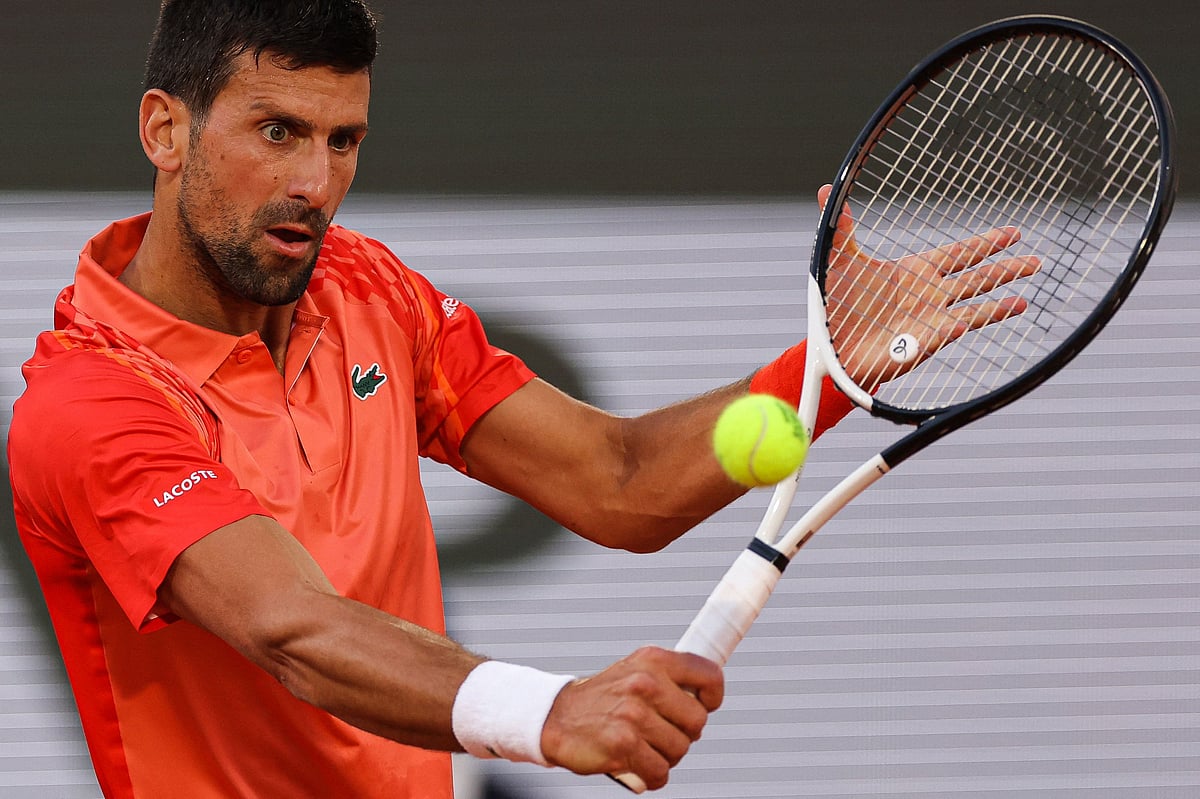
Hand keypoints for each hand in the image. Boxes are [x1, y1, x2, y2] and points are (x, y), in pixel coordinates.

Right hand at [539, 646, 722, 790]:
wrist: (556, 717)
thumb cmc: (602, 699)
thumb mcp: (635, 671)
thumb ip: (669, 679)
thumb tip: (706, 698)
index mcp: (653, 660)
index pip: (709, 676)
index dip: (712, 697)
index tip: (704, 706)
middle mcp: (645, 683)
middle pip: (697, 722)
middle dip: (684, 734)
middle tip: (662, 733)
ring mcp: (633, 714)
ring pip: (679, 750)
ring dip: (665, 756)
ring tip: (644, 747)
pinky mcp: (623, 745)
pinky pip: (659, 772)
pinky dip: (652, 776)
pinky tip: (637, 765)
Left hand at [817, 184, 1041, 391]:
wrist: (830, 345)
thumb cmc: (837, 306)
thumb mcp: (839, 261)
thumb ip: (841, 228)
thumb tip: (826, 187)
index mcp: (915, 271)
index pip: (959, 253)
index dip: (986, 243)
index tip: (1013, 232)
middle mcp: (930, 294)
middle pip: (977, 277)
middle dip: (1006, 267)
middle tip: (1035, 257)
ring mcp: (931, 318)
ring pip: (976, 304)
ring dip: (1000, 299)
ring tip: (1026, 292)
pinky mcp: (925, 341)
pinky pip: (954, 328)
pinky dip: (971, 322)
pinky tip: (986, 317)